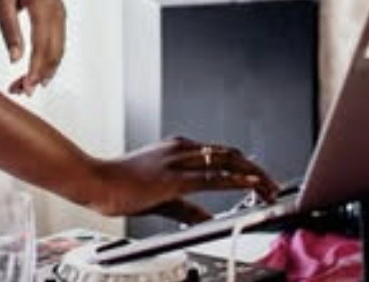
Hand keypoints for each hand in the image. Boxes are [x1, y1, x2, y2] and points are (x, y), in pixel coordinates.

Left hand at [0, 0, 65, 96]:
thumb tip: (15, 58)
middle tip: (21, 91)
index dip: (35, 70)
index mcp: (42, 3)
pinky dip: (49, 57)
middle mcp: (56, 8)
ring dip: (45, 69)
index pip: (42, 45)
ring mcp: (59, 9)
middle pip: (54, 51)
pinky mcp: (58, 12)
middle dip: (40, 75)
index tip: (27, 88)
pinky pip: (58, 40)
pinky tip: (37, 69)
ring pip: (59, 49)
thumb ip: (8, 28)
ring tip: (25, 84)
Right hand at [91, 136, 279, 219]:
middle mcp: (181, 149)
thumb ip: (188, 208)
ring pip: (226, 161)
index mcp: (177, 150)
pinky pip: (211, 177)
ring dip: (252, 174)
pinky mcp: (174, 177)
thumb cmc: (121, 186)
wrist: (96, 181)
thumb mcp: (162, 197)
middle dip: (254, 169)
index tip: (259, 181)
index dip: (244, 166)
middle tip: (272, 186)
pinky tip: (249, 184)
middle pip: (229, 153)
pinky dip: (235, 178)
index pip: (220, 154)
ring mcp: (178, 160)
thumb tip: (209, 219)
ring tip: (269, 188)